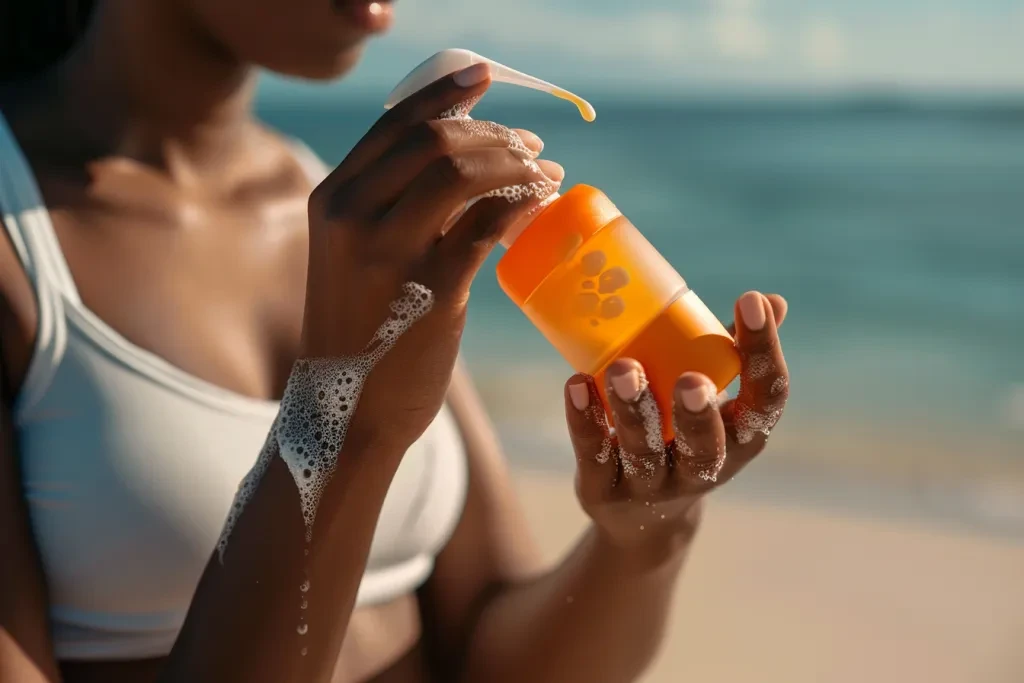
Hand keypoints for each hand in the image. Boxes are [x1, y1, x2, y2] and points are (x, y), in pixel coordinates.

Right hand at [300, 63, 562, 451]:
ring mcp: (389, 251)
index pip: (395, 125)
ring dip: (515, 163)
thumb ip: (390, 207)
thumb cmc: (362, 333)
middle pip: (434, 139)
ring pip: (462, 171)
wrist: (348, 411)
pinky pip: (489, 222)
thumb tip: (460, 158)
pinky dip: (522, 203)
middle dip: (493, 132)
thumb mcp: (354, 258)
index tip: (484, 78)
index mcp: (331, 199)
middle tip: (532, 146)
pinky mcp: (432, 288)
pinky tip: (541, 204)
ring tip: (545, 173)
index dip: (446, 94)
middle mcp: (352, 215)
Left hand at [563, 291, 788, 551]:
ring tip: (623, 369)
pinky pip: (593, 456)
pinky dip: (584, 420)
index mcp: (740, 440)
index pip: (766, 400)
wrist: (641, 520)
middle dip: (699, 416)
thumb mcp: (712, 401)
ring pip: (643, 453)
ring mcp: (651, 487)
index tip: (751, 301)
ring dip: (634, 411)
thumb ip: (730, 351)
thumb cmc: (682, 437)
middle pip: (706, 448)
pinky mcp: (603, 492)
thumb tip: (773, 299)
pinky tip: (577, 384)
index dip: (763, 353)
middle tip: (691, 379)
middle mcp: (702, 470)